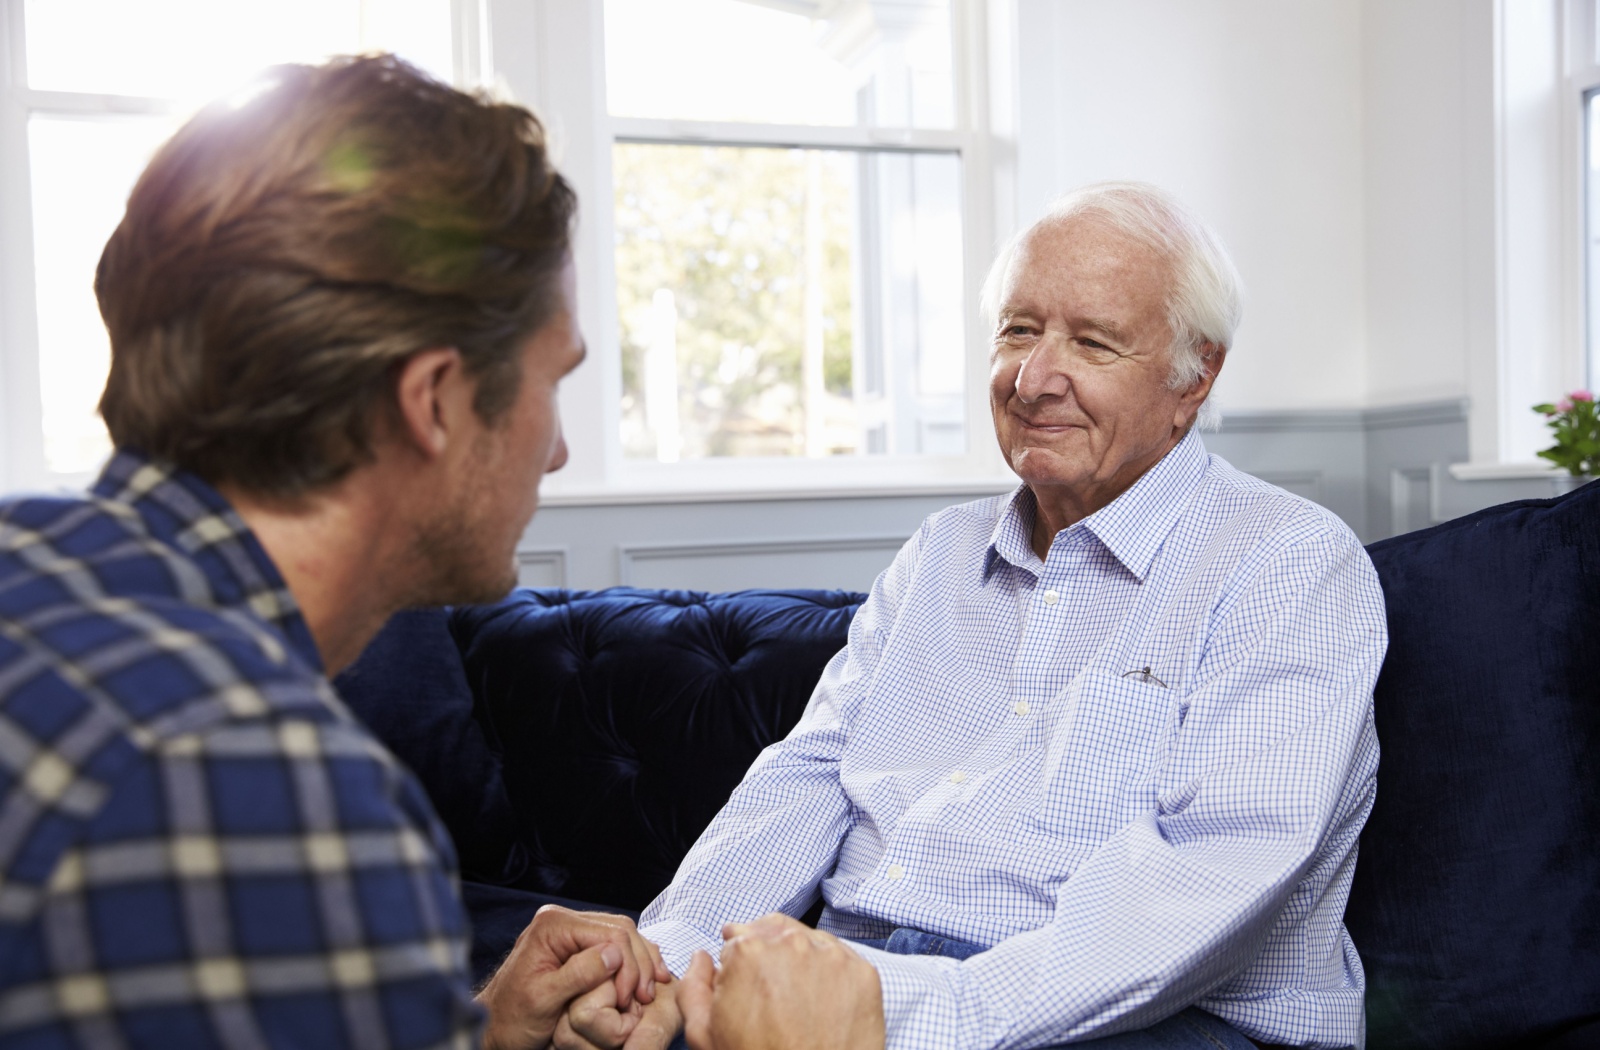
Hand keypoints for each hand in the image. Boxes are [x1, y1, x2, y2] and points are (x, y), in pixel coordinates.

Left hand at [476, 905, 671, 1049]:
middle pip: (619, 930)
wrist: (495, 1028)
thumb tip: (615, 955)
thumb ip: (578, 974)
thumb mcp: (543, 1000)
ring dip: (638, 964)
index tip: (631, 999)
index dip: (628, 965)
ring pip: (621, 936)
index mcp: (553, 926)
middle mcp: (562, 920)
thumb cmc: (512, 1019)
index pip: (610, 933)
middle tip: (647, 997)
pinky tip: (641, 981)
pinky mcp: (575, 946)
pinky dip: (629, 964)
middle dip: (638, 963)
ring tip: (649, 991)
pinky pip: (612, 947)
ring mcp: (569, 932)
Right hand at [678, 914, 884, 1049]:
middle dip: (768, 953)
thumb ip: (693, 988)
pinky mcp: (863, 974)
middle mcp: (792, 944)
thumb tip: (702, 958)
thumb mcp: (705, 1036)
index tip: (746, 985)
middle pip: (774, 932)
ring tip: (797, 1000)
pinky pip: (842, 961)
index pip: (738, 939)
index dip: (738, 965)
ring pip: (810, 942)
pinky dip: (831, 975)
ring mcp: (832, 957)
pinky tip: (822, 1004)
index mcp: (747, 951)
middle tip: (771, 991)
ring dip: (800, 960)